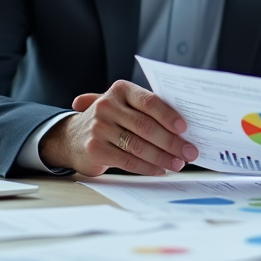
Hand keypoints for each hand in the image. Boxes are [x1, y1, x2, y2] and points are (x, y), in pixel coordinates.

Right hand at [38, 80, 198, 175]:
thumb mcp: (123, 106)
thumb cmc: (109, 120)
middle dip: (172, 142)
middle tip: (189, 152)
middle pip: (146, 126)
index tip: (185, 128)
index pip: (149, 101)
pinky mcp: (95, 149)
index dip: (169, 116)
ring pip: (139, 146)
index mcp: (120, 90)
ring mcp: (99, 128)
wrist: (71, 137)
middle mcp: (107, 106)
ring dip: (163, 157)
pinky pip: (128, 161)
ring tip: (178, 163)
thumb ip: (147, 109)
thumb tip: (184, 124)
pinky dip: (147, 167)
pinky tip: (160, 169)